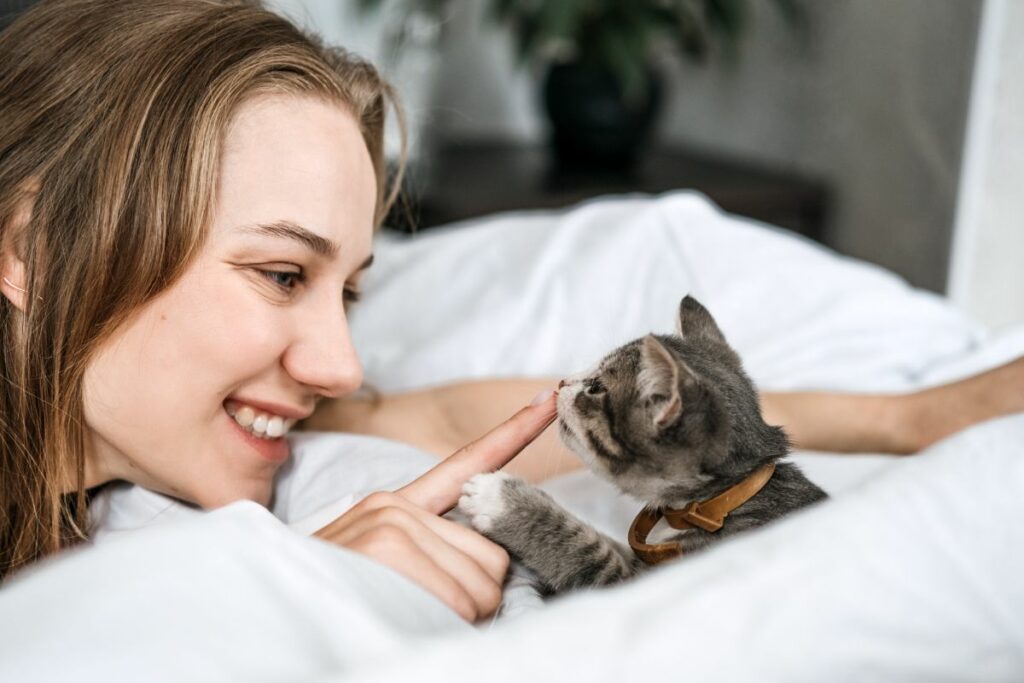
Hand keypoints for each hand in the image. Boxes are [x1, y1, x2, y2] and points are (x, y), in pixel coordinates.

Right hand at [313, 389, 557, 622]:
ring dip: (458, 618)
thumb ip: (430, 557)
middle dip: (474, 599)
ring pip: (483, 585)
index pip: (467, 463)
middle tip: (422, 611)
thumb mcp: (378, 573)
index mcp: (396, 507)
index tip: (550, 397)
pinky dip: (442, 625)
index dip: (515, 429)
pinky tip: (398, 619)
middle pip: (492, 557)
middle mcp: (394, 506)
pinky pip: (459, 601)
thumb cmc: (331, 603)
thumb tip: (488, 575)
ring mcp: (390, 523)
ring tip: (403, 617)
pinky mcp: (386, 547)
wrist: (264, 618)